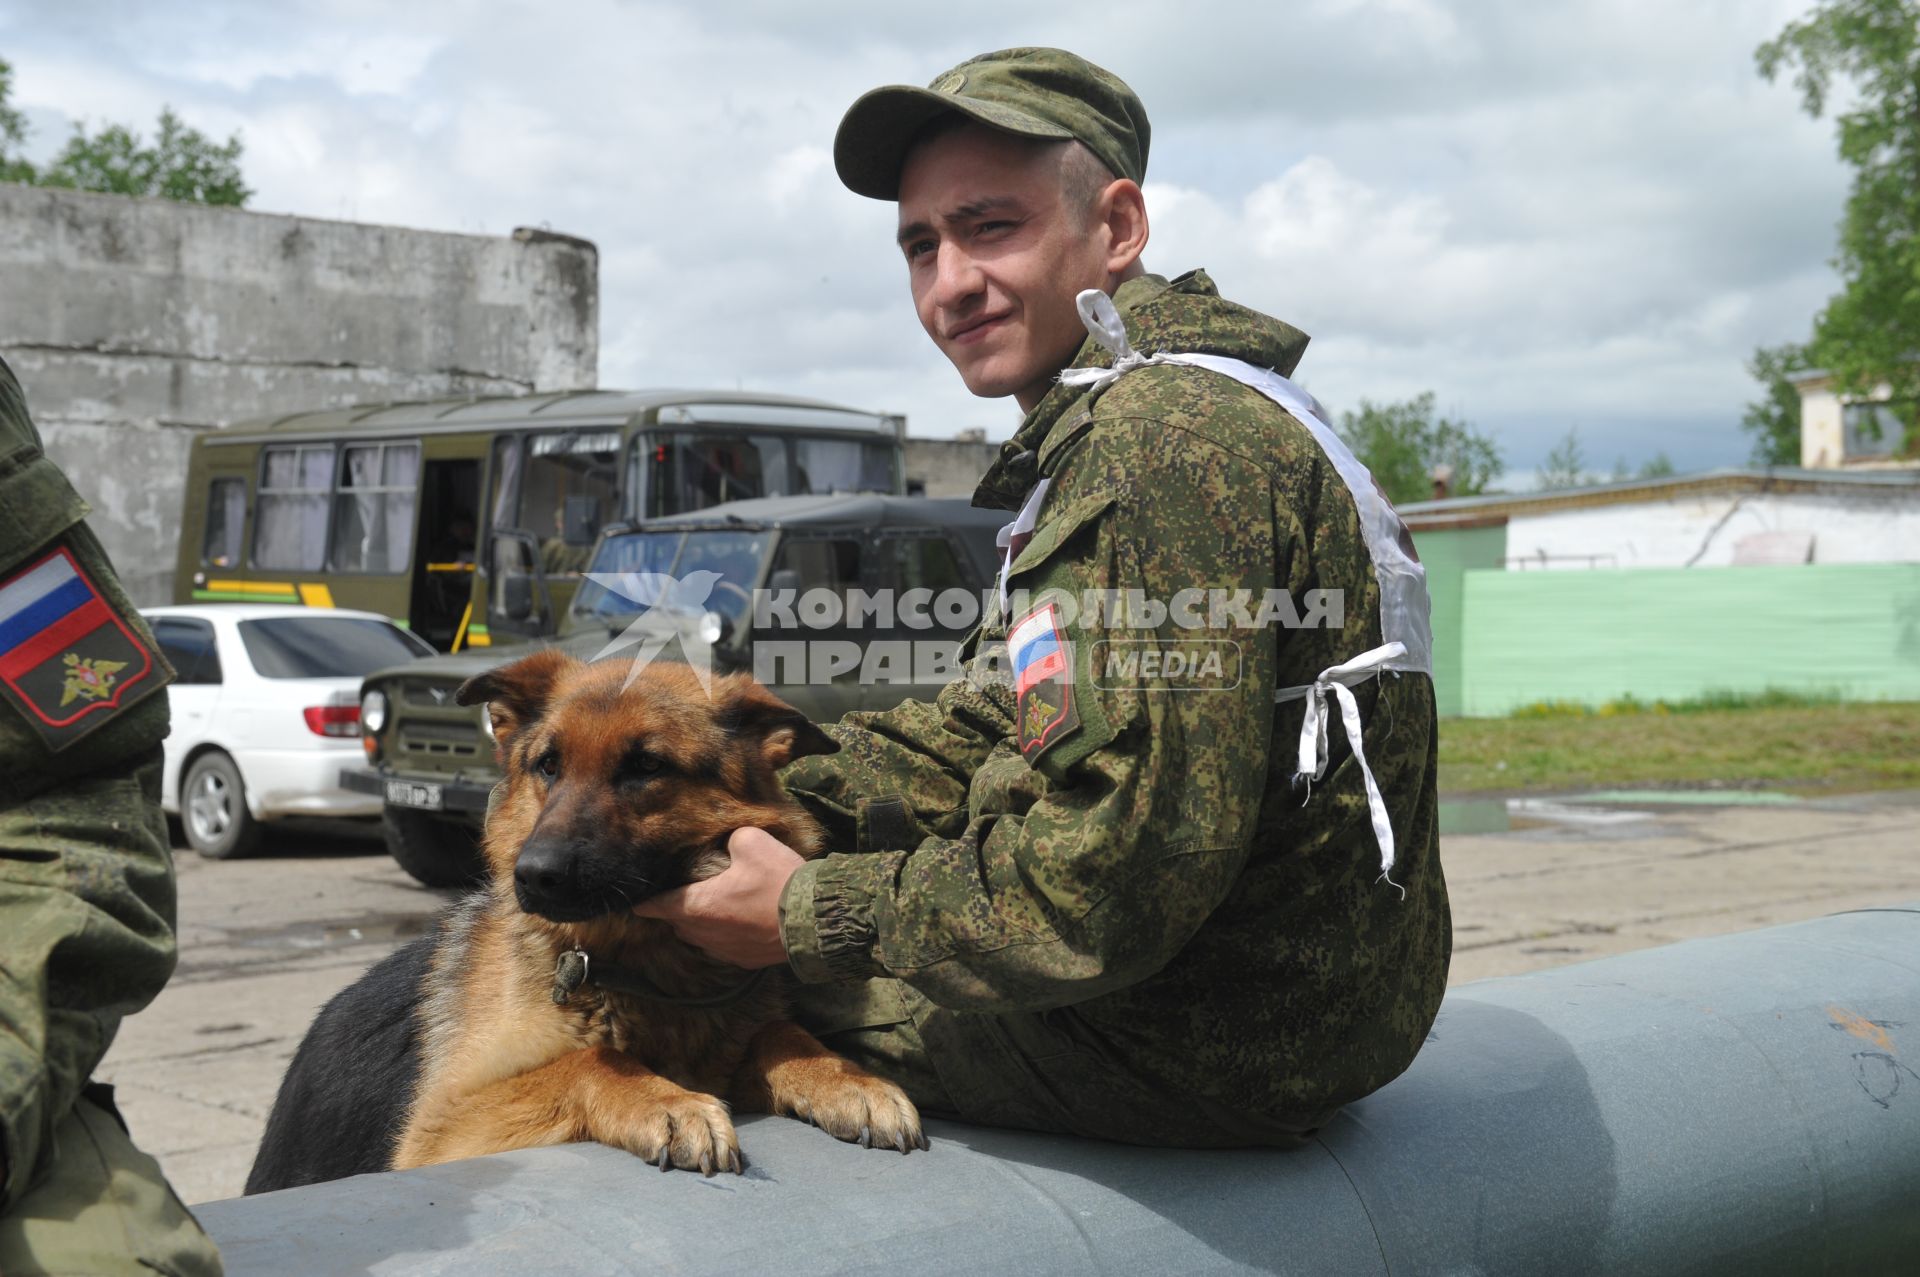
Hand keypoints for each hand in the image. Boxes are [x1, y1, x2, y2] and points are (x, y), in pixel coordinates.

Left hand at [632, 827, 801, 968]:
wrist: (815, 921)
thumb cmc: (779, 881)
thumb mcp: (752, 842)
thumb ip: (729, 840)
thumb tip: (728, 845)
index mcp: (698, 905)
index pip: (658, 906)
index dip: (645, 902)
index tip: (635, 903)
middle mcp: (705, 933)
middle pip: (678, 922)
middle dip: (676, 910)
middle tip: (682, 894)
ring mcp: (725, 951)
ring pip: (700, 938)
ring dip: (700, 924)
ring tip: (711, 908)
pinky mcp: (745, 961)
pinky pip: (723, 947)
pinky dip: (724, 935)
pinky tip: (739, 922)